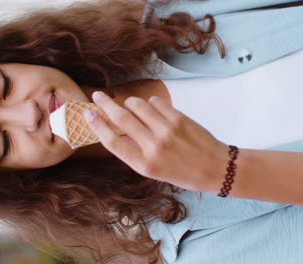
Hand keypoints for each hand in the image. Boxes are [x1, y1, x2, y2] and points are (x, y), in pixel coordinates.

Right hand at [84, 91, 229, 191]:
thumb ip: (134, 150)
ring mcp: (166, 130)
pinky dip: (150, 103)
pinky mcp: (179, 118)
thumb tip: (115, 127)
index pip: (112, 141)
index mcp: (143, 164)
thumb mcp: (152, 170)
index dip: (96, 125)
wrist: (214, 168)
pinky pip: (156, 101)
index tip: (88, 113)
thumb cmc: (181, 172)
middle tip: (97, 95)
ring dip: (130, 102)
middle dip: (105, 103)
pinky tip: (153, 110)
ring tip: (131, 107)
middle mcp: (153, 146)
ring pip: (137, 104)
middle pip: (120, 118)